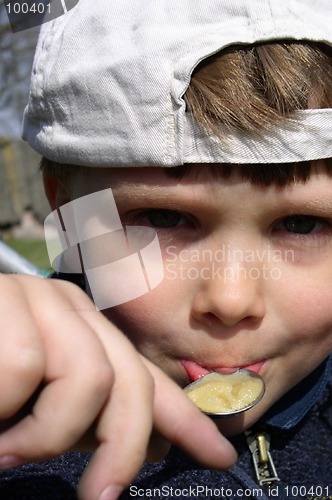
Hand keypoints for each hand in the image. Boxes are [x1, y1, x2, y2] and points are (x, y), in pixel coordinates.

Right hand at [0, 274, 235, 499]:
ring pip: (84, 378)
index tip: (218, 457)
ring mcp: (36, 299)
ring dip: (43, 435)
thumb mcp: (37, 403)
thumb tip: (131, 449)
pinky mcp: (3, 301)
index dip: (186, 420)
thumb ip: (80, 417)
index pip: (147, 376)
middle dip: (120, 448)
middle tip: (97, 497)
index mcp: (84, 332)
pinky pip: (23, 369)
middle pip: (129, 380)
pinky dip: (2, 410)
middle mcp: (69, 309)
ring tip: (7, 446)